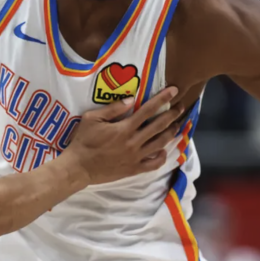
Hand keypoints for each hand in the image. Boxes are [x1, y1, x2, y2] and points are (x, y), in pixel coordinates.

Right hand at [65, 87, 183, 184]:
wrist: (78, 168)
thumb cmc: (83, 141)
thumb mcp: (91, 118)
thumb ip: (112, 109)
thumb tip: (131, 99)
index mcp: (124, 128)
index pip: (148, 110)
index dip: (163, 99)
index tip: (174, 91)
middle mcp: (134, 142)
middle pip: (159, 126)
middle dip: (172, 114)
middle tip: (181, 107)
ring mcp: (135, 157)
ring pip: (160, 144)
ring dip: (171, 133)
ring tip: (177, 125)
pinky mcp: (134, 169)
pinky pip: (153, 164)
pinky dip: (161, 157)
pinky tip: (164, 150)